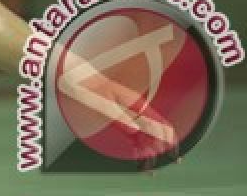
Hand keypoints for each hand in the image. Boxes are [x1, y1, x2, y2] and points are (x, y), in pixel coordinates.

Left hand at [57, 60, 179, 169]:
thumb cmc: (86, 85)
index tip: (172, 154)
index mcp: (134, 102)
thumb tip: (135, 129)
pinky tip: (139, 155)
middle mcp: (135, 108)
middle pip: (155, 132)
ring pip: (146, 134)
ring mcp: (129, 112)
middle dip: (158, 150)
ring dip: (148, 151)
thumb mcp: (100, 100)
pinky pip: (135, 133)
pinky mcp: (121, 116)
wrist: (74, 77)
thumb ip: (118, 115)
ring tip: (147, 169)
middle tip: (153, 169)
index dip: (169, 139)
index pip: (159, 122)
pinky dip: (139, 145)